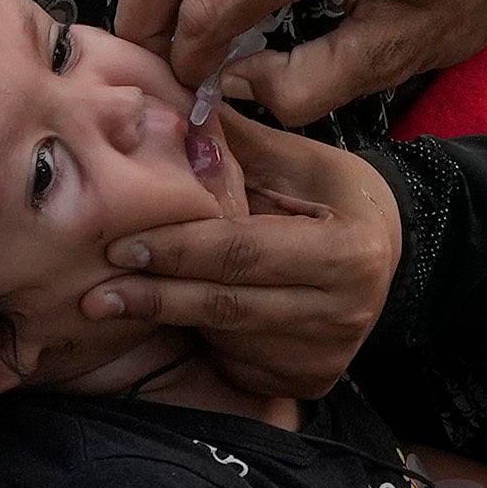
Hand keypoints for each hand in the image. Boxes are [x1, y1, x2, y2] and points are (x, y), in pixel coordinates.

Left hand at [78, 105, 397, 392]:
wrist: (391, 256)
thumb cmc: (340, 199)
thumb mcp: (304, 163)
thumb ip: (240, 145)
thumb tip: (175, 108)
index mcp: (347, 252)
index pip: (242, 251)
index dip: (178, 248)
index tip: (121, 244)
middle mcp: (341, 313)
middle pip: (227, 304)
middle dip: (155, 295)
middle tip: (95, 290)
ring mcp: (322, 355)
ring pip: (225, 337)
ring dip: (169, 318)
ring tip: (112, 301)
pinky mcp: (306, 380)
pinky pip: (236, 360)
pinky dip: (199, 341)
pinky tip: (169, 322)